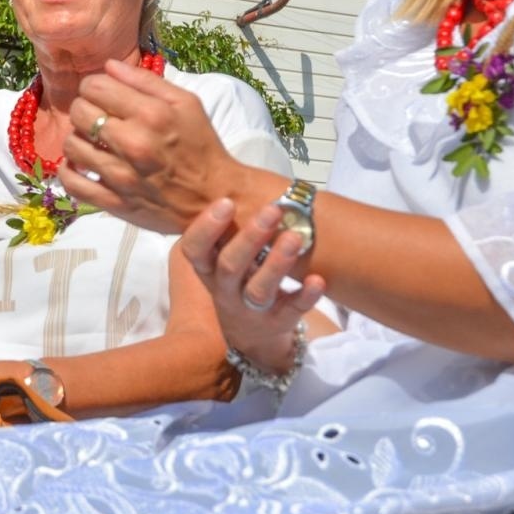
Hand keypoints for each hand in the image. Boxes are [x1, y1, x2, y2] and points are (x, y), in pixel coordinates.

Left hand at [60, 58, 240, 233]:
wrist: (216, 196)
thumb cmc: (201, 145)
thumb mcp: (187, 103)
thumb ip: (145, 80)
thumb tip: (108, 65)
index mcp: (151, 114)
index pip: (94, 87)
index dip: (94, 86)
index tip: (103, 94)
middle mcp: (133, 143)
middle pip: (79, 113)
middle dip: (84, 108)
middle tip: (97, 115)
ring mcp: (121, 176)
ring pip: (71, 145)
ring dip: (78, 138)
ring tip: (93, 140)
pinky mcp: (114, 203)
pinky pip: (71, 184)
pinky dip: (69, 172)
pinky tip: (81, 165)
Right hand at [179, 198, 325, 372]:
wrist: (250, 335)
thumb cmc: (237, 280)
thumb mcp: (221, 259)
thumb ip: (225, 230)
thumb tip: (234, 179)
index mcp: (208, 270)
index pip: (194, 250)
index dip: (206, 228)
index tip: (226, 202)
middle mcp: (225, 291)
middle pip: (229, 266)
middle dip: (249, 238)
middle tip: (271, 210)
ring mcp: (251, 310)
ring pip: (258, 290)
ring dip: (277, 264)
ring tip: (296, 238)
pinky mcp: (278, 323)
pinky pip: (291, 311)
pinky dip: (305, 297)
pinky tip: (318, 280)